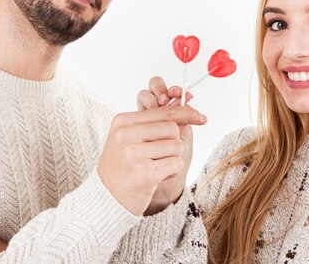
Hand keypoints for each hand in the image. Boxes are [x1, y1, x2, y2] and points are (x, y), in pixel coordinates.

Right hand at [98, 100, 205, 215]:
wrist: (107, 199)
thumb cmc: (124, 166)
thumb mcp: (130, 138)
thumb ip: (154, 122)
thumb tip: (189, 110)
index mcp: (122, 121)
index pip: (162, 111)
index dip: (186, 113)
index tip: (201, 117)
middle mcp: (125, 134)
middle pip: (172, 128)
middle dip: (173, 143)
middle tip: (157, 157)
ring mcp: (133, 154)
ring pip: (176, 147)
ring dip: (172, 160)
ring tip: (153, 168)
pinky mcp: (144, 173)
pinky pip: (176, 164)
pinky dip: (172, 173)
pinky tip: (156, 178)